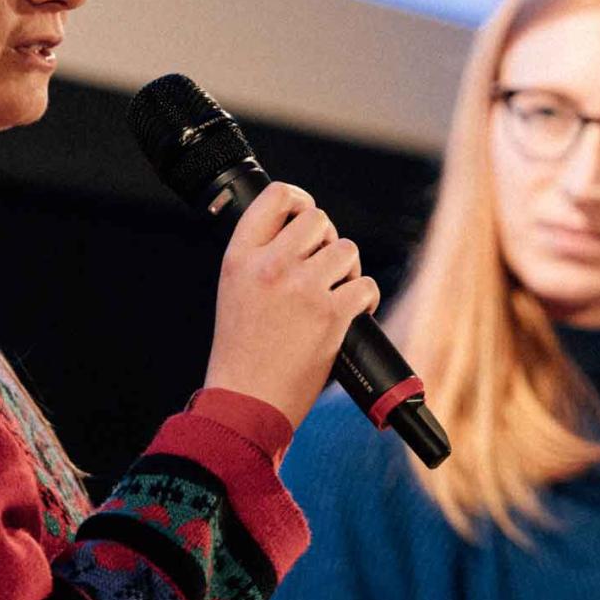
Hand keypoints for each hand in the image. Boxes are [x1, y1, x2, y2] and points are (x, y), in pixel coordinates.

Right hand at [206, 182, 380, 429]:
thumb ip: (260, 258)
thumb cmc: (242, 352)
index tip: (307, 216)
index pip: (276, 197)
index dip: (301, 201)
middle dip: (327, 241)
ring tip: (334, 295)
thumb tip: (301, 233)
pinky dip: (365, 300)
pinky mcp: (330, 314)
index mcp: (239, 257)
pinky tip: (350, 315)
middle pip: (319, 220)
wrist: (247, 401)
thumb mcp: (234, 291)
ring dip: (348, 271)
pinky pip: (366, 285)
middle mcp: (269, 266)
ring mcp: (301, 288)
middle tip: (321, 269)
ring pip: (347, 250)